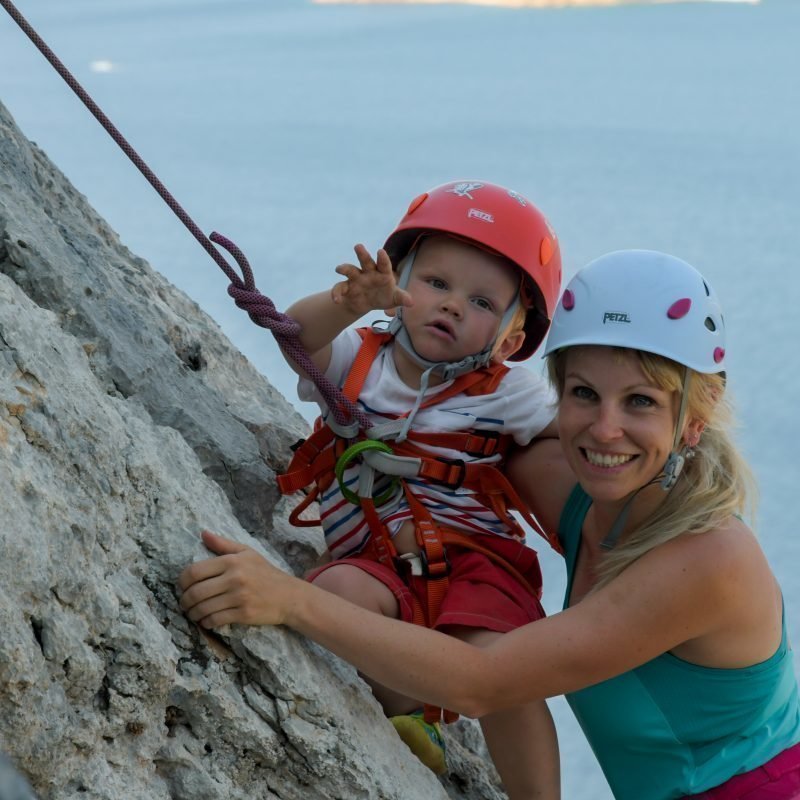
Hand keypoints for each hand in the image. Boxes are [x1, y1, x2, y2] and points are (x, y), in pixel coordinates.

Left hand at [178, 530, 297, 628]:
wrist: (289, 596)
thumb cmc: (266, 573)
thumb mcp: (247, 553)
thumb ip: (223, 544)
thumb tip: (203, 533)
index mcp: (232, 561)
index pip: (194, 571)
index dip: (182, 581)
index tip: (183, 587)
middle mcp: (234, 578)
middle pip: (195, 592)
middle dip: (184, 601)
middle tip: (185, 604)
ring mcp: (238, 597)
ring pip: (203, 608)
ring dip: (193, 614)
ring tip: (193, 613)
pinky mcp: (243, 614)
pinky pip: (215, 621)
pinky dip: (206, 623)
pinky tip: (207, 621)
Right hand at [331, 244, 412, 315]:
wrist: (368, 304)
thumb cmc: (384, 297)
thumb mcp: (394, 299)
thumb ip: (402, 298)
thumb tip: (411, 302)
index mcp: (382, 273)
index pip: (383, 264)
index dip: (382, 258)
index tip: (380, 251)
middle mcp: (368, 272)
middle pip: (365, 260)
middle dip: (362, 253)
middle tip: (358, 246)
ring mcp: (356, 278)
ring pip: (350, 269)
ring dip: (344, 268)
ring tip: (339, 269)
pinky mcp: (347, 287)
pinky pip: (340, 288)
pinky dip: (337, 293)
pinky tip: (336, 300)